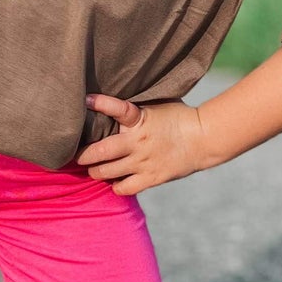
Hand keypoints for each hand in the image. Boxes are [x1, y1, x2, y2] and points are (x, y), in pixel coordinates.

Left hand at [75, 93, 208, 195]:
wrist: (204, 139)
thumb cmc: (180, 117)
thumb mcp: (157, 104)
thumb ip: (137, 107)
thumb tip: (117, 93)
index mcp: (140, 119)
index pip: (118, 108)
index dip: (100, 103)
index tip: (86, 100)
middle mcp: (138, 142)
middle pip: (100, 152)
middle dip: (83, 155)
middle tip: (77, 156)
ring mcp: (143, 162)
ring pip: (107, 172)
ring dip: (96, 171)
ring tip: (93, 169)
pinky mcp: (151, 178)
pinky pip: (124, 188)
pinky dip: (115, 186)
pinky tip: (115, 181)